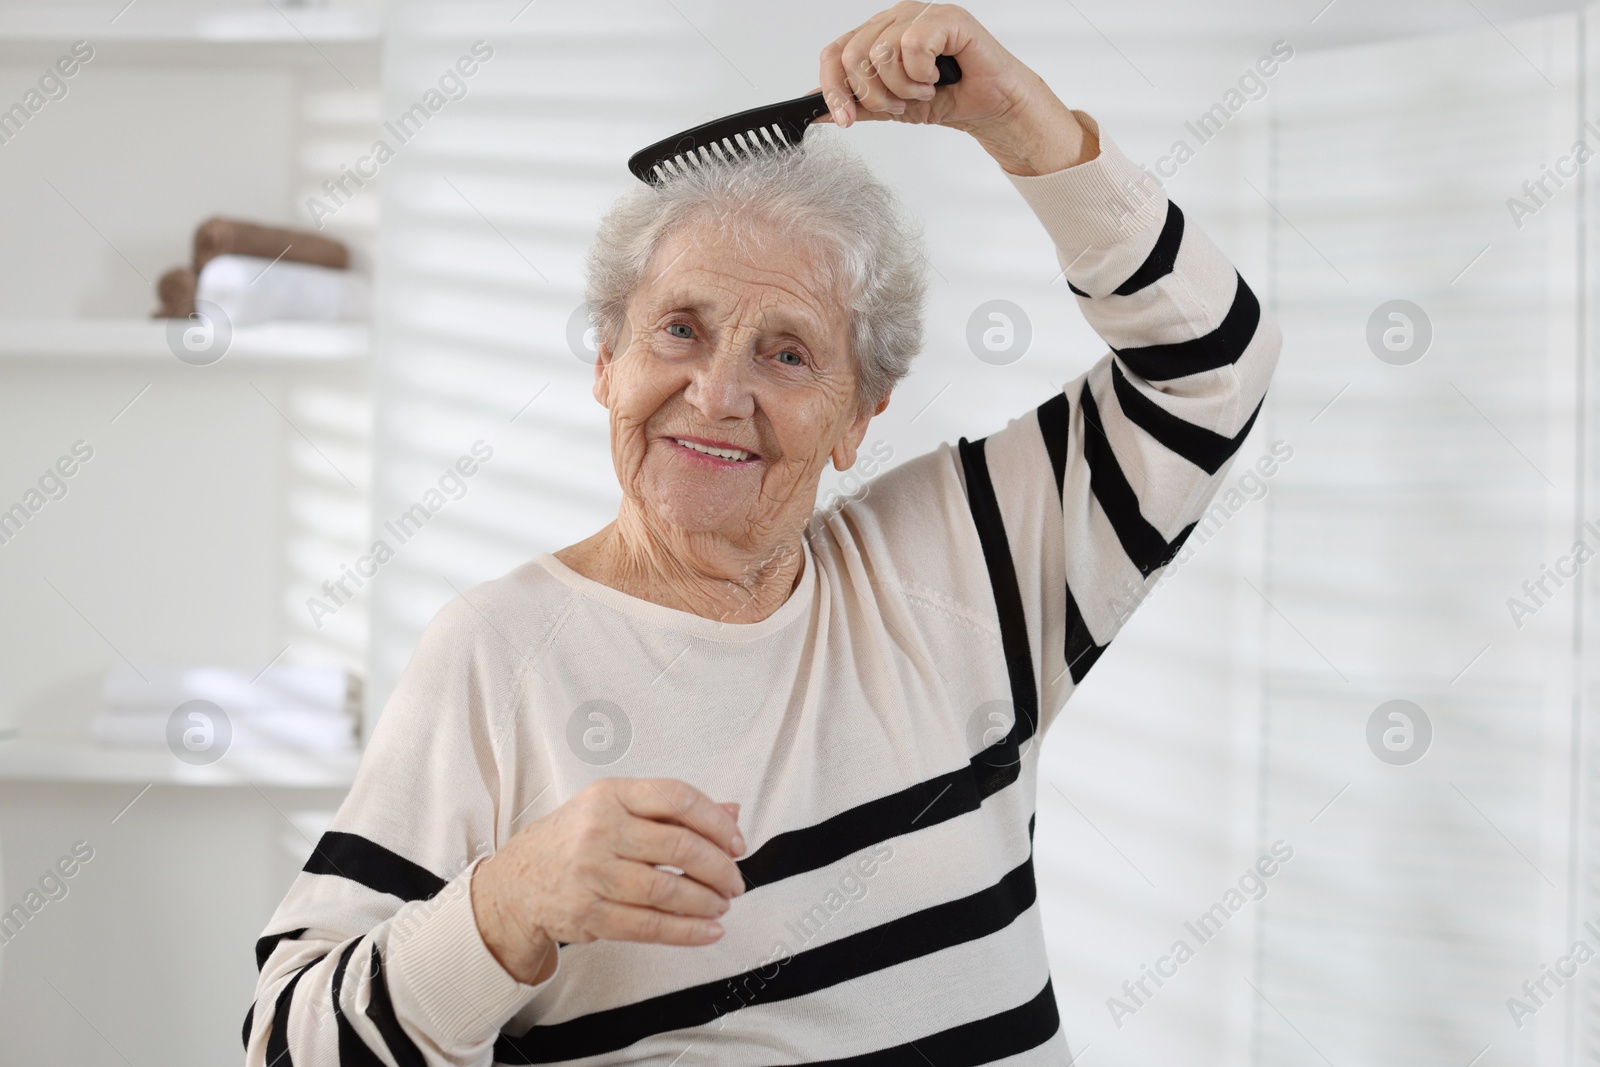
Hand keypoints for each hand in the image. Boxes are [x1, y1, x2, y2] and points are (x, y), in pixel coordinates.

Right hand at [470, 778, 745, 985]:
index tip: (738, 843)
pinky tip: (708, 930)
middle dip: (719, 868)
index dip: (716, 822)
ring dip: (706, 901)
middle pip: (680, 847)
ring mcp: (592, 873)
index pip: (677, 798)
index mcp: (611, 795)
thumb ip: (672, 810)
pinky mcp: (588, 914)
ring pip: (668, 890)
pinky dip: (687, 931)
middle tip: (735, 881)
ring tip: (722, 904)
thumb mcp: (616, 809)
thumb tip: (733, 812)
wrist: (516, 884)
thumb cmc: (575, 840)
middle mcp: (600, 830)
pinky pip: (649, 926)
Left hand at [813, 2, 1096, 175]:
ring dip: (901, 88)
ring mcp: (919, 14)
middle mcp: (894, 18)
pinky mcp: (946, 18)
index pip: (834, 53)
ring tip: (922, 93)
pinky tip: (937, 78)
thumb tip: (818, 108)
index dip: (833, 89)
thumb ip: (856, 104)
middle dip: (872, 95)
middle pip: (852, 55)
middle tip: (899, 107)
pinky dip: (921, 74)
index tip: (845, 121)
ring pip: (880, 53)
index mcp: (877, 34)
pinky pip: (912, 45)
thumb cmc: (948, 99)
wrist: (990, 108)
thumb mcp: (891, 108)